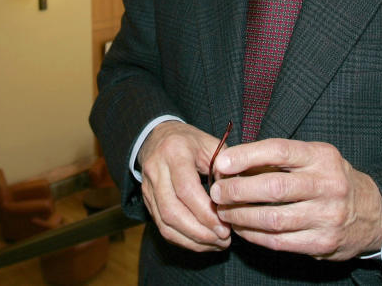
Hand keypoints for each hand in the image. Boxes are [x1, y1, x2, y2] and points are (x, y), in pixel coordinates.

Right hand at [137, 120, 231, 251]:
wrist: (159, 137)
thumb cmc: (191, 142)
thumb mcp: (211, 145)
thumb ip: (225, 169)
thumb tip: (235, 197)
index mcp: (175, 153)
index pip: (186, 189)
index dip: (205, 212)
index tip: (225, 226)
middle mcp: (156, 170)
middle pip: (173, 211)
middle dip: (200, 232)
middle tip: (224, 240)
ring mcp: (148, 187)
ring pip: (165, 223)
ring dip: (192, 240)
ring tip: (216, 244)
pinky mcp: (147, 201)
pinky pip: (162, 227)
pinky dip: (183, 239)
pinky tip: (201, 242)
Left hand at [209, 138, 381, 260]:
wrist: (371, 213)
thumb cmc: (331, 179)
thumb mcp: (315, 158)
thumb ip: (280, 159)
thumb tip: (233, 162)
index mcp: (322, 157)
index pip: (279, 151)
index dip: (247, 156)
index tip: (222, 162)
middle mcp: (327, 185)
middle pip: (273, 188)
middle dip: (237, 190)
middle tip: (216, 191)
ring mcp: (327, 216)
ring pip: (272, 219)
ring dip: (240, 216)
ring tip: (224, 211)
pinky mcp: (323, 243)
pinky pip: (279, 241)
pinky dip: (253, 235)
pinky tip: (241, 228)